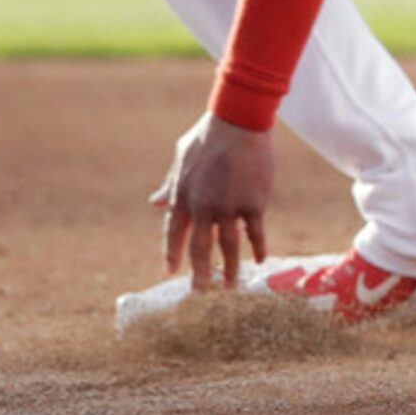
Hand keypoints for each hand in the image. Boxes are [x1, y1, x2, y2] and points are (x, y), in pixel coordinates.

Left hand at [152, 111, 274, 287]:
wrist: (239, 119)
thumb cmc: (209, 134)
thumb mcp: (181, 158)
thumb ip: (170, 184)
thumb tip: (154, 202)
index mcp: (182, 197)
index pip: (173, 234)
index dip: (172, 253)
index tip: (171, 271)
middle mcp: (203, 208)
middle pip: (200, 249)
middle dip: (200, 275)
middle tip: (201, 295)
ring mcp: (229, 207)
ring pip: (228, 247)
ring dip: (230, 270)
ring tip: (231, 288)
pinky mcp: (254, 202)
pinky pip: (255, 232)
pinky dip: (258, 247)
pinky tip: (261, 259)